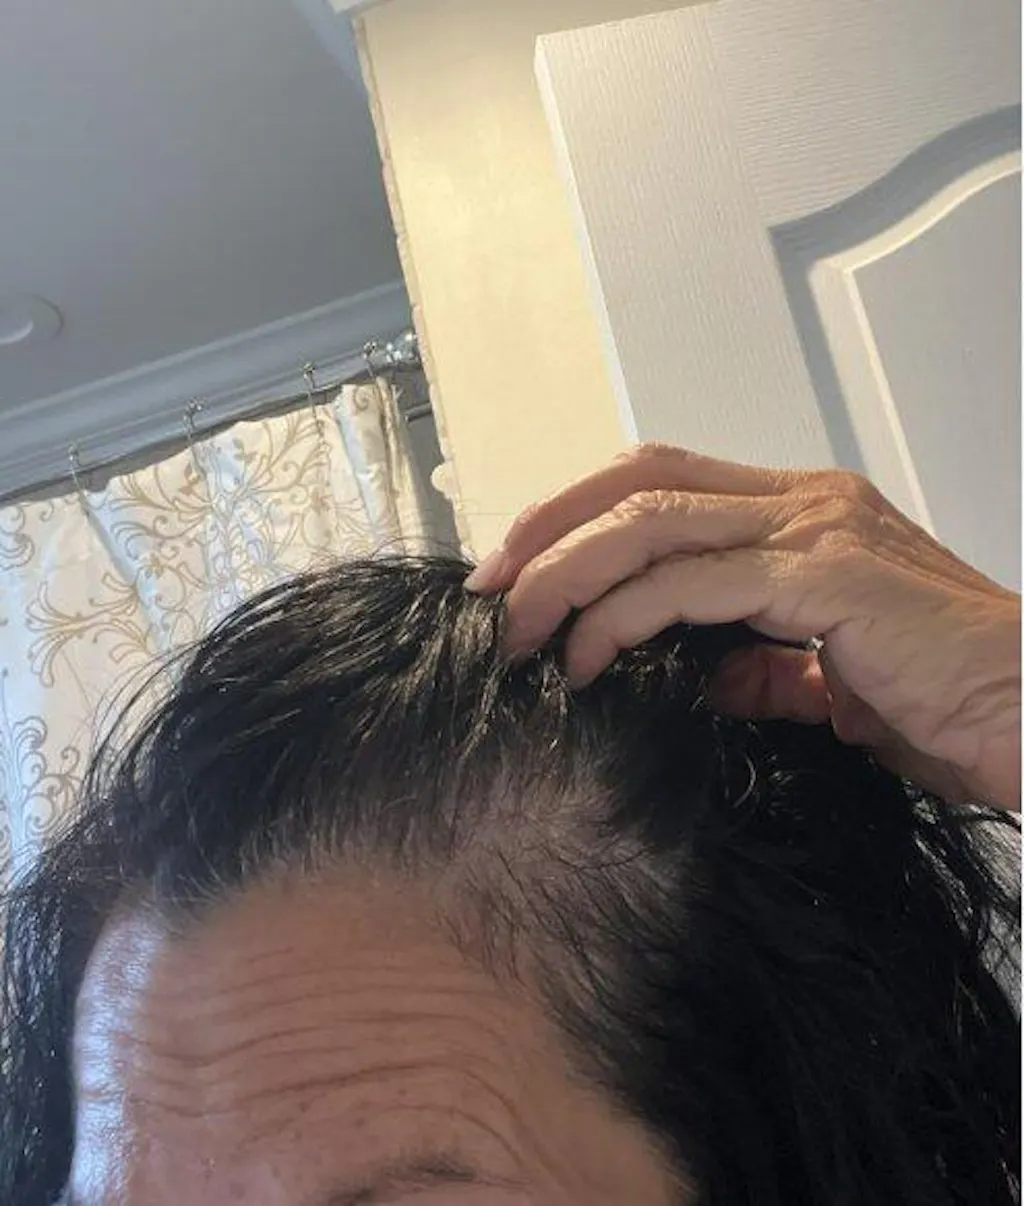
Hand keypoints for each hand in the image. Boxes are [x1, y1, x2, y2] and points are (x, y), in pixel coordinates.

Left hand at [465, 444, 1020, 811]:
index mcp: (801, 513)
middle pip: (639, 479)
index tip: (517, 574)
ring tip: (519, 631)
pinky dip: (620, 617)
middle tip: (491, 589)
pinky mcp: (827, 574)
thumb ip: (759, 667)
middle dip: (549, 526)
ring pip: (651, 520)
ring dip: (566, 571)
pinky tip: (587, 659)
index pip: (661, 484)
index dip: (578, 517)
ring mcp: (815, 528)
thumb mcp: (826, 682)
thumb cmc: (948, 700)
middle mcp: (804, 500)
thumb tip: (694, 675)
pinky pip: (690, 583)